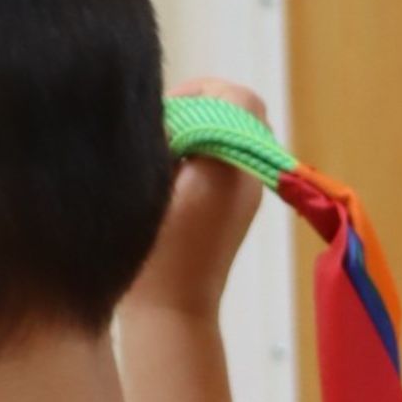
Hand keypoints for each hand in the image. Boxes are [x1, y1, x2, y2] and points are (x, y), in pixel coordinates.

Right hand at [125, 78, 270, 317]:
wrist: (171, 311)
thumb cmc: (153, 248)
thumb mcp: (151, 177)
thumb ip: (169, 132)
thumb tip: (170, 113)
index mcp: (235, 161)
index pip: (239, 98)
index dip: (202, 90)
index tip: (168, 108)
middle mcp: (249, 176)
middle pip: (238, 114)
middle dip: (201, 108)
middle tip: (163, 126)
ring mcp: (245, 196)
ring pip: (230, 138)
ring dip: (198, 133)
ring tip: (161, 153)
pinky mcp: (233, 213)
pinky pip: (224, 164)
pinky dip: (199, 158)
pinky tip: (166, 178)